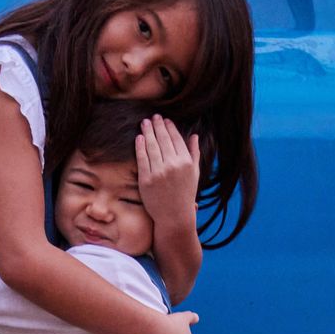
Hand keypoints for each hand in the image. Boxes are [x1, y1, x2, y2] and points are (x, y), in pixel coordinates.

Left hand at [136, 116, 199, 231]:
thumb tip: (195, 136)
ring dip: (148, 131)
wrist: (174, 216)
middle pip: (163, 139)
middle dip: (158, 125)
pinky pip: (142, 159)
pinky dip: (140, 146)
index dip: (170, 128)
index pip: (177, 139)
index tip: (165, 120)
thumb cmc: (185, 195)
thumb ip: (194, 154)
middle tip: (153, 117)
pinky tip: (139, 137)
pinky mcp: (146, 180)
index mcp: (186, 162)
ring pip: (152, 146)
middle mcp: (173, 165)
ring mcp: (159, 172)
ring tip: (145, 123)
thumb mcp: (194, 174)